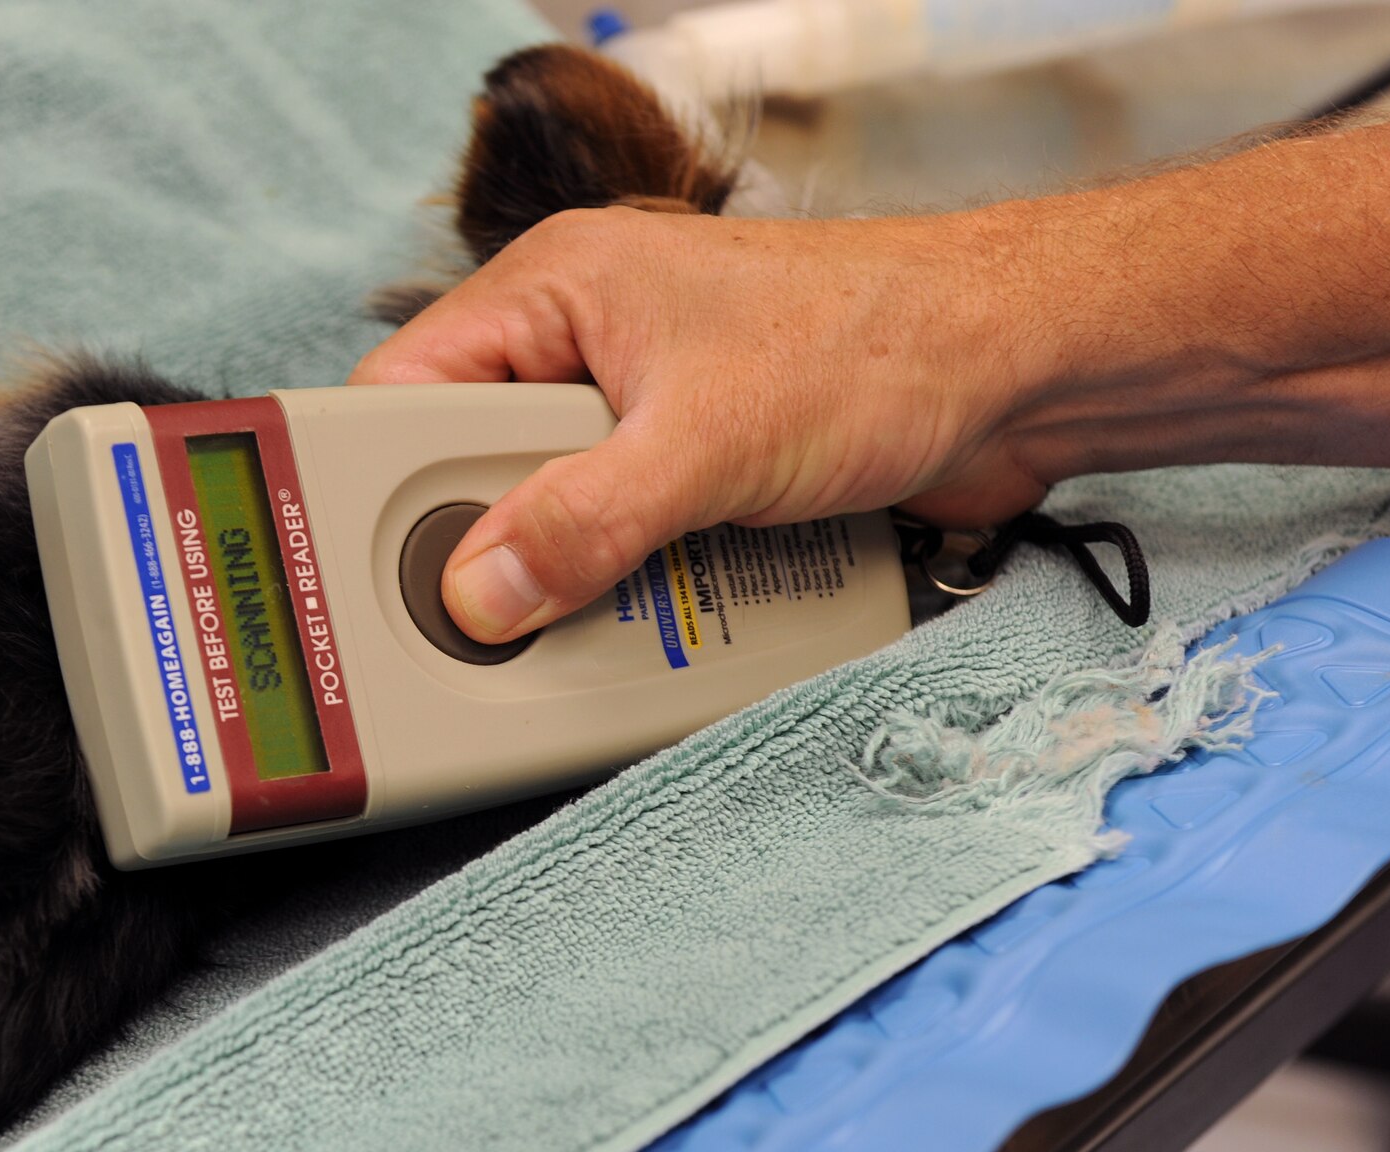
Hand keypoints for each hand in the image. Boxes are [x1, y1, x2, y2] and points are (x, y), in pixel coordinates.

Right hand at [349, 207, 1050, 643]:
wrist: (1019, 370)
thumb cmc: (877, 342)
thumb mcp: (705, 441)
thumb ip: (581, 520)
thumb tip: (482, 594)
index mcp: (556, 291)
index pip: (409, 386)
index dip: (377, 481)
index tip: (370, 572)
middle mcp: (586, 347)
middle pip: (476, 471)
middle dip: (493, 552)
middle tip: (492, 622)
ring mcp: (643, 414)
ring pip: (554, 519)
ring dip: (575, 581)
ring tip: (595, 621)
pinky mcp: (694, 472)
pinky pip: (626, 542)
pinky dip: (637, 587)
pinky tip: (659, 615)